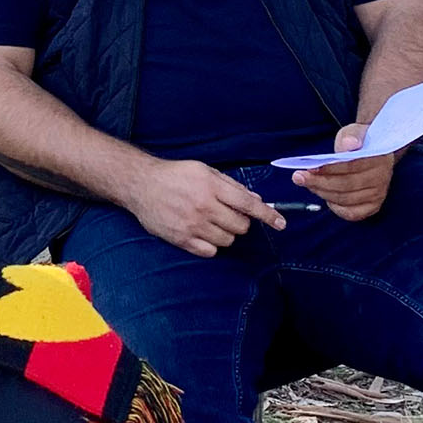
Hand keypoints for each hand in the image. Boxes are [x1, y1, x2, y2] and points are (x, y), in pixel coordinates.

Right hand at [123, 159, 285, 256]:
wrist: (141, 185)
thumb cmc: (175, 175)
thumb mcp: (204, 171)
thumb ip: (231, 185)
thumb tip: (256, 199)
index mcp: (212, 187)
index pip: (248, 205)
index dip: (268, 215)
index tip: (281, 224)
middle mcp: (204, 206)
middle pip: (240, 226)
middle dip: (241, 222)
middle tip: (229, 215)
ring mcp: (192, 225)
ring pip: (227, 240)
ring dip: (226, 233)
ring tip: (212, 223)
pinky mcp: (181, 239)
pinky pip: (210, 251)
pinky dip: (212, 245)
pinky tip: (203, 233)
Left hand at [294, 124, 398, 221]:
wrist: (372, 153)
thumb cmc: (359, 143)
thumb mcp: (354, 132)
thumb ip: (351, 136)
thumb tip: (348, 145)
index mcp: (379, 159)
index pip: (351, 167)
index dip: (328, 169)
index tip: (309, 168)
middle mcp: (381, 179)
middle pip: (346, 185)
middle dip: (319, 182)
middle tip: (298, 177)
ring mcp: (378, 195)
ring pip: (345, 199)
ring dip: (322, 193)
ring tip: (307, 184)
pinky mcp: (373, 207)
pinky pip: (351, 213)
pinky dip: (335, 207)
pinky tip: (325, 197)